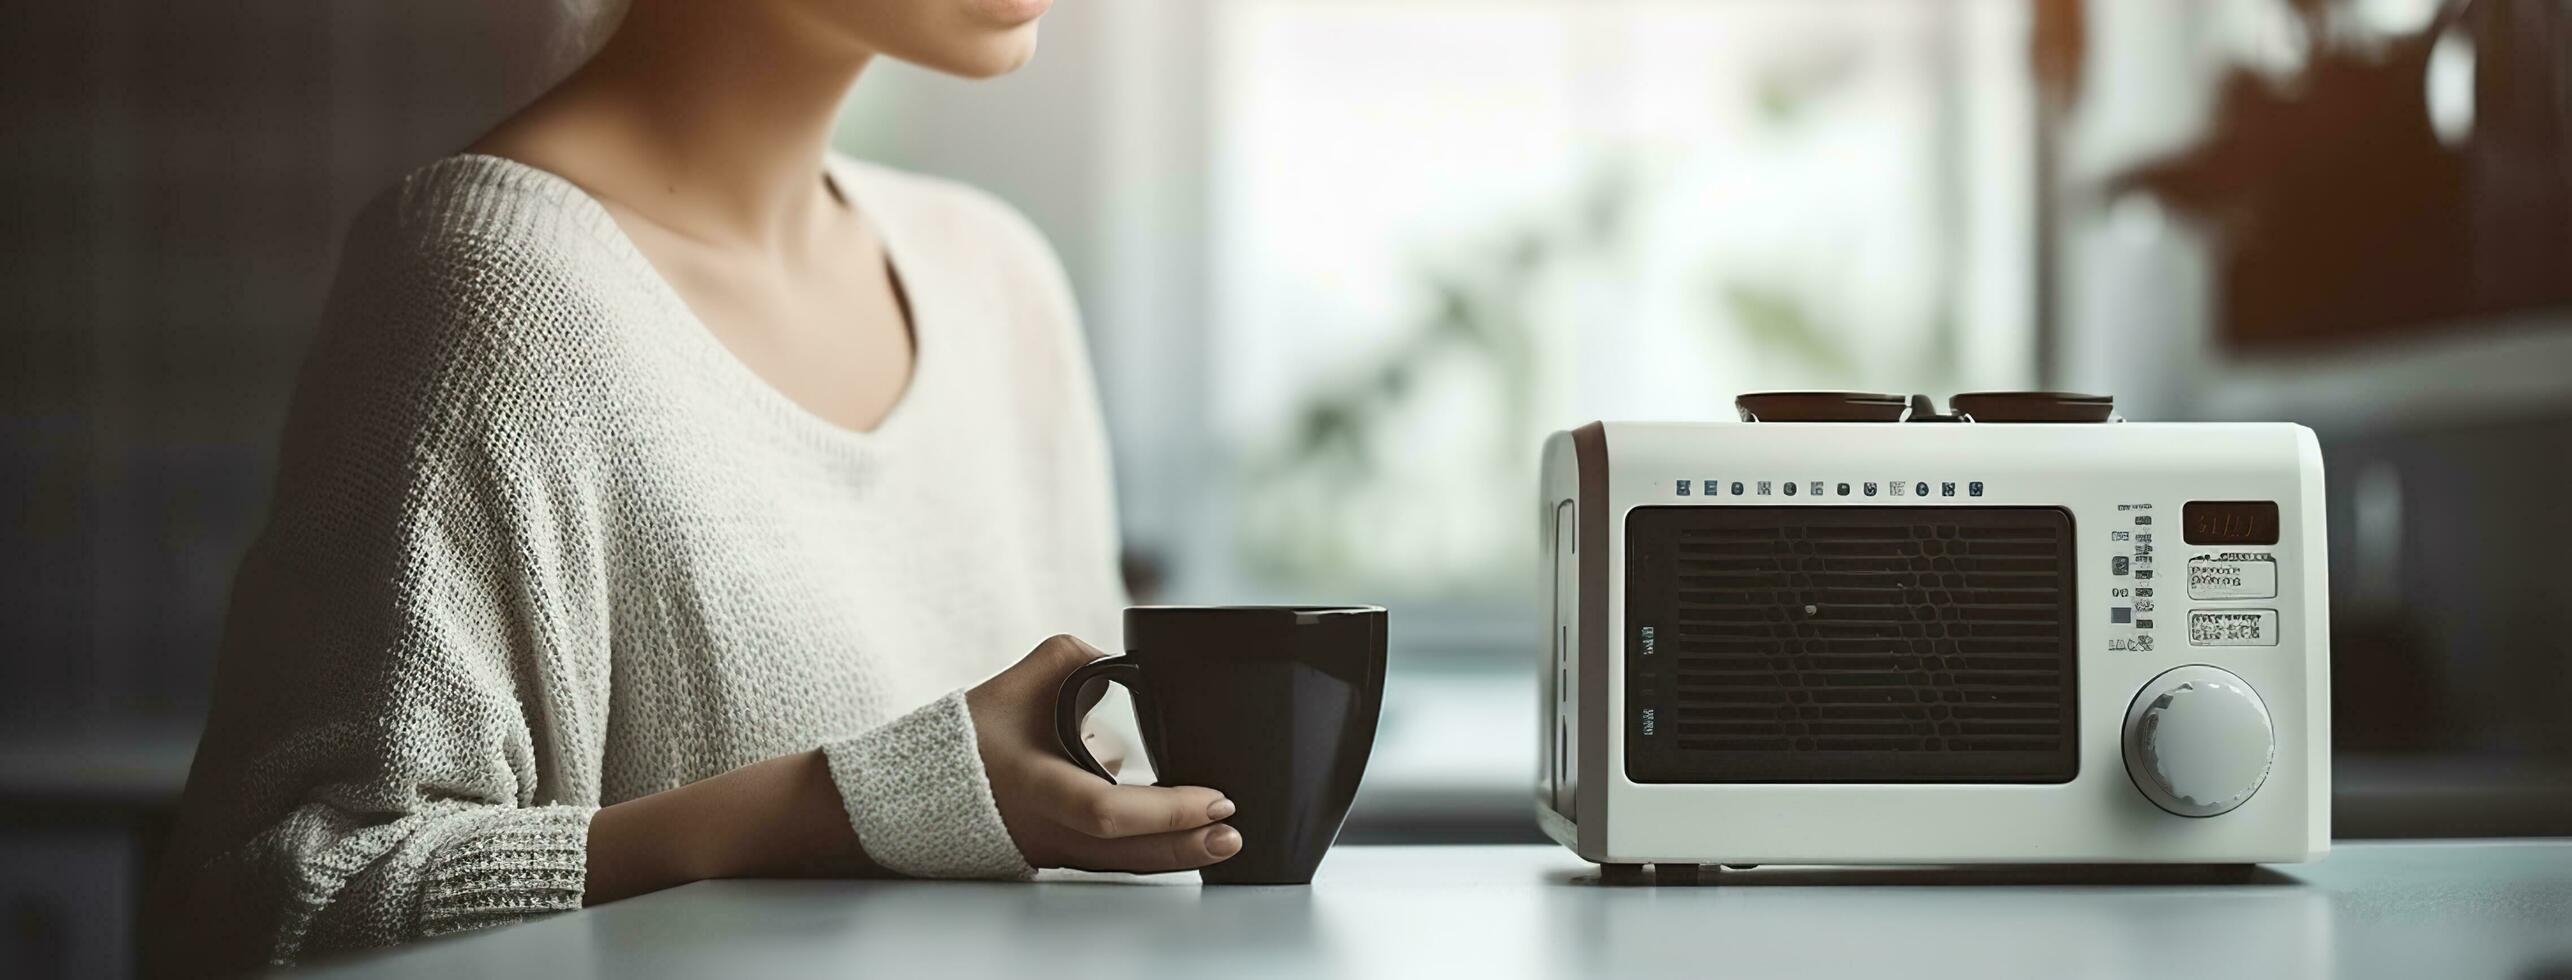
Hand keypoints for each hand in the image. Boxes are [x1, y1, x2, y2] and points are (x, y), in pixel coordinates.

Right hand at [967, 635, 1241, 871]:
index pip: (1108, 810)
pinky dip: (1156, 851)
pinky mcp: (1062, 854)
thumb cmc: (972, 734)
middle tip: (1232, 830)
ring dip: (1180, 855)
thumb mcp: (1023, 680)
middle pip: (1129, 853)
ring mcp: (1056, 849)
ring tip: (1225, 839)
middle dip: (1187, 845)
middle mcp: (1049, 829)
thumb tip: (1132, 664)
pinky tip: (1194, 843)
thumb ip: (1080, 661)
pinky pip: (1118, 860)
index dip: (1165, 809)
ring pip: (1127, 865)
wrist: (919, 791)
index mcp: (1036, 787)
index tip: (1212, 796)